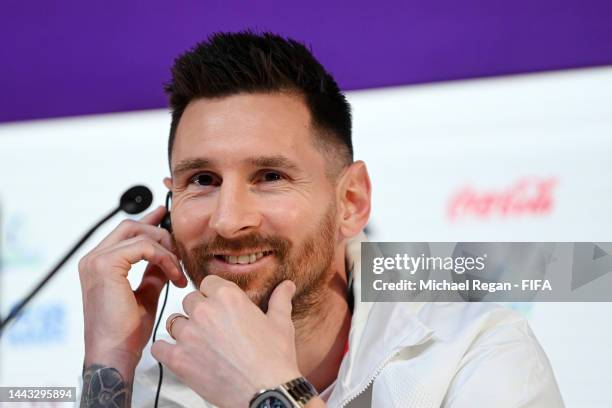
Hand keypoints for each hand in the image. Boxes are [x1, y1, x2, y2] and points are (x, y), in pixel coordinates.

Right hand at [78, 206, 187, 376]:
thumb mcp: (146, 295)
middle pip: (131, 226)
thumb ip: (153, 273)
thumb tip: (166, 259)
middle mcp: (92, 258)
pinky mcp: (106, 265)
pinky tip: (174, 276)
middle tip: (179, 252)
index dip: (147, 222)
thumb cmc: (127, 332)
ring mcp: (96, 260)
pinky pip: (143, 247)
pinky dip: (164, 258)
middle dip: (160, 233)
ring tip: (178, 272)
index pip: (124, 232)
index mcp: (98, 264)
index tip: (165, 217)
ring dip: (166, 250)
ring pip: (139, 234)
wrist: (115, 353)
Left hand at [152, 275, 300, 407]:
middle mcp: (205, 311)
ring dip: (184, 331)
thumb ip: (280, 300)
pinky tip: (180, 355)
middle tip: (213, 329)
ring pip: (174, 322)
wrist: (266, 392)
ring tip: (200, 344)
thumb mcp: (280, 324)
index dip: (213, 294)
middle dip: (199, 312)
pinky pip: (159, 347)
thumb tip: (287, 285)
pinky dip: (166, 351)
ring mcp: (189, 334)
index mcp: (228, 297)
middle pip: (190, 300)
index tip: (219, 306)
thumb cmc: (274, 359)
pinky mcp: (178, 359)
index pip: (208, 283)